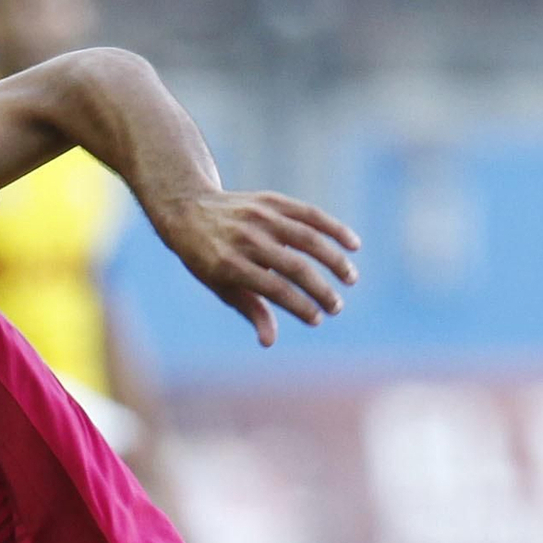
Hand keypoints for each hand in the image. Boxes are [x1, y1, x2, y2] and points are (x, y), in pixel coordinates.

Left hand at [154, 189, 359, 346]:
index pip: (274, 289)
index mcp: (231, 265)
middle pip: (295, 266)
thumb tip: (269, 342)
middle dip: (320, 289)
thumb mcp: (221, 287)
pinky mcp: (273, 201)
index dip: (299, 305)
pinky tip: (353, 245)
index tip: (317, 319)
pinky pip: (309, 214)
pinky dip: (334, 228)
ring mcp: (261, 217)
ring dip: (334, 260)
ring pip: (308, 239)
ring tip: (350, 280)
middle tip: (336, 307)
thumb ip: (250, 311)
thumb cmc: (207, 259)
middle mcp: (247, 239)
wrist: (190, 210)